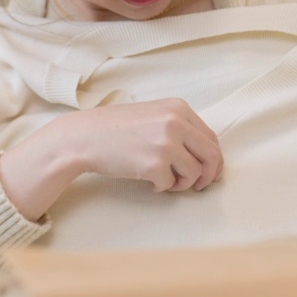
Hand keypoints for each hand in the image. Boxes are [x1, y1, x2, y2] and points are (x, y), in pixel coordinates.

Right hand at [0, 98, 222, 220]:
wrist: (82, 137)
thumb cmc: (113, 128)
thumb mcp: (151, 115)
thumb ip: (178, 127)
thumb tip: (205, 156)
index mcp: (178, 108)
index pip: (210, 138)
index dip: (213, 159)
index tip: (209, 172)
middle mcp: (175, 123)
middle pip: (211, 156)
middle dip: (208, 176)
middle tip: (199, 186)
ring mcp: (166, 144)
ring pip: (194, 174)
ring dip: (181, 183)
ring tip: (164, 181)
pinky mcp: (154, 165)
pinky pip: (170, 185)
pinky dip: (161, 187)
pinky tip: (146, 180)